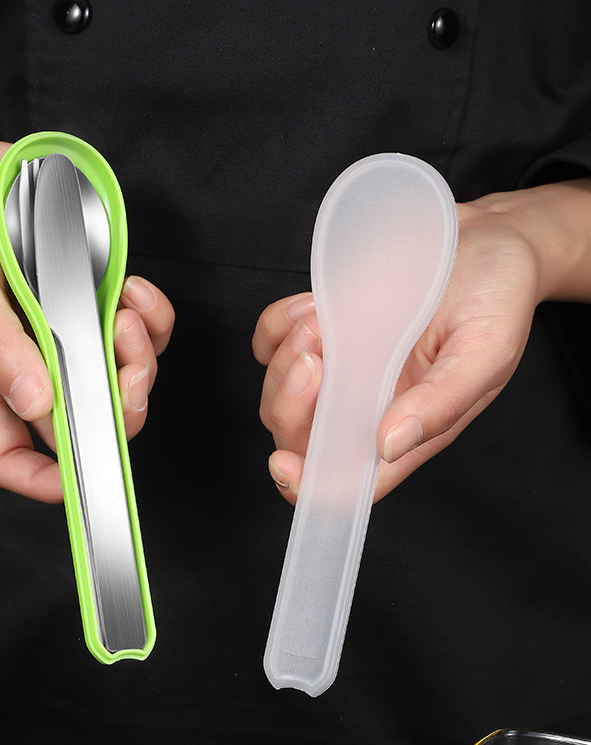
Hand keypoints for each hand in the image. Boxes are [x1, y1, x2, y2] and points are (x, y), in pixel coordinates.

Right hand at [0, 116, 173, 502]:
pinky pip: (139, 328)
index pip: (10, 456)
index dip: (44, 481)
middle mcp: (30, 363)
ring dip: (139, 354)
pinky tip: (132, 290)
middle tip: (127, 367)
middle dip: (119, 406)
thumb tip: (36, 404)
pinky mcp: (90, 300)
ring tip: (122, 311)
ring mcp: (64, 333)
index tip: (87, 473)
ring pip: (120, 376)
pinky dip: (149, 316)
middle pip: (85, 420)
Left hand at [254, 179, 590, 503]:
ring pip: (277, 391)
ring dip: (284, 361)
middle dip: (289, 403)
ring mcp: (338, 368)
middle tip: (316, 356)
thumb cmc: (496, 298)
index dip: (308, 483)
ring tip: (322, 322)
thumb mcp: (486, 349)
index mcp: (406, 426)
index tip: (285, 463)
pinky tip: (313, 308)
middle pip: (298, 435)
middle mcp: (364, 405)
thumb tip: (390, 446)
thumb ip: (443, 402)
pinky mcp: (321, 329)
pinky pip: (269, 343)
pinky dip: (275, 328)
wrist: (487, 241)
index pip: (347, 479)